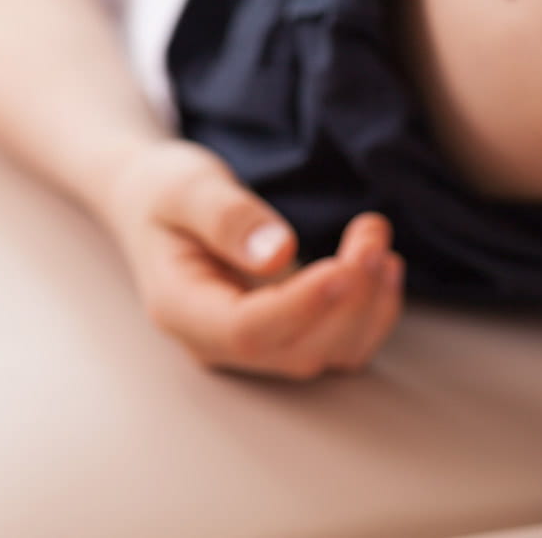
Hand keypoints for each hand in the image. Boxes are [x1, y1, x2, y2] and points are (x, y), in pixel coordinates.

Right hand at [103, 141, 403, 378]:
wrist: (156, 204)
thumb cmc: (165, 193)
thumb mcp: (185, 187)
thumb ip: (227, 218)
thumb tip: (279, 254)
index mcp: (181, 309)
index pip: (248, 332)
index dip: (303, 306)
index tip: (345, 265)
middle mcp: (217, 342)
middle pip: (298, 350)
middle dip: (350, 296)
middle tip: (373, 229)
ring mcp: (254, 344)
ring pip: (329, 354)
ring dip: (370, 303)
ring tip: (376, 238)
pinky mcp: (286, 334)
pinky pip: (342, 345)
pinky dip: (374, 312)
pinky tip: (385, 266)